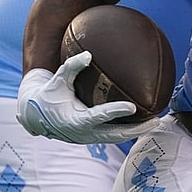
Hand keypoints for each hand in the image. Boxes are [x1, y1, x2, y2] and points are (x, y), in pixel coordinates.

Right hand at [16, 51, 158, 143]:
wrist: (35, 116)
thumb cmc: (49, 94)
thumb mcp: (57, 80)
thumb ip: (71, 67)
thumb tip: (87, 54)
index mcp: (74, 120)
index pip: (99, 116)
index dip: (115, 112)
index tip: (133, 107)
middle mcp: (83, 133)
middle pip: (115, 134)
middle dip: (136, 129)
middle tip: (155, 120)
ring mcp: (89, 138)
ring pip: (117, 137)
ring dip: (136, 131)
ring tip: (156, 122)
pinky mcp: (92, 137)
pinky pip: (113, 135)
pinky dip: (128, 130)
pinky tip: (144, 121)